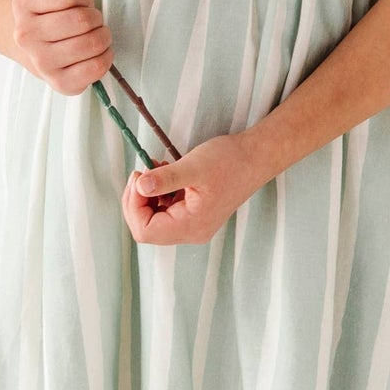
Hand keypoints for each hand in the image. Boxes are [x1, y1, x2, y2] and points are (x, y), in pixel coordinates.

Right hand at [10, 0, 112, 94]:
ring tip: (94, 34)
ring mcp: (41, 62)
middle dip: (95, 17)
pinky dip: (106, 57)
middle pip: (82, 20)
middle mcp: (25, 35)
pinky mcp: (59, 84)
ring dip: (103, 36)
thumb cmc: (55, 10)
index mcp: (22, 3)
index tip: (76, 1)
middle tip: (90, 20)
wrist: (39, 45)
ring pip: (92, 43)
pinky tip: (96, 52)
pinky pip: (96, 68)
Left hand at [122, 134, 268, 245]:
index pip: (145, 231)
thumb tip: (140, 186)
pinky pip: (166, 211)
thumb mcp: (194, 166)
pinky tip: (166, 173)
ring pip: (154, 220)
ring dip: (148, 195)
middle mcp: (192, 232)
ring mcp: (194, 225)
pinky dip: (159, 193)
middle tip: (142, 172)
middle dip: (137, 200)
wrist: (256, 158)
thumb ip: (165, 179)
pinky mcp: (195, 215)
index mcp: (191, 226)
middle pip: (147, 229)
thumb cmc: (230, 161)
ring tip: (157, 168)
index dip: (133, 206)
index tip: (139, 177)